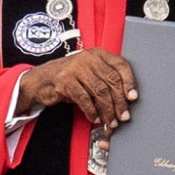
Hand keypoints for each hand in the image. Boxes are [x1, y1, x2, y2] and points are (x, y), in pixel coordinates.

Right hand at [16, 48, 137, 133]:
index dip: (129, 82)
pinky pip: (84, 99)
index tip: (133, 97)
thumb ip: (106, 78)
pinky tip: (95, 118)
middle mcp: (87, 59)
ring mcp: (75, 69)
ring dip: (107, 110)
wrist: (41, 80)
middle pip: (111, 81)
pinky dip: (92, 111)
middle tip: (123, 116)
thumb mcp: (89, 72)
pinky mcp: (65, 81)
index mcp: (97, 54)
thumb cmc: (69, 77)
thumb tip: (125, 99)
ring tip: (110, 120)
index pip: (120, 65)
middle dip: (119, 102)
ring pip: (99, 91)